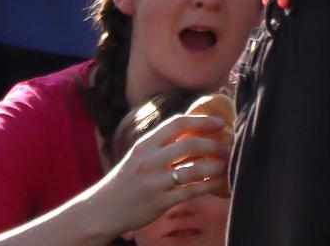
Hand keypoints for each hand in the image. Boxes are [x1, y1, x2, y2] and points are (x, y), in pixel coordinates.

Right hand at [94, 111, 229, 229]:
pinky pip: (191, 191)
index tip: (219, 122)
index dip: (201, 120)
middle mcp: (150, 161)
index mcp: (145, 144)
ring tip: (226, 163)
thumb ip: (161, 144)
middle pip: (190, 144)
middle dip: (213, 143)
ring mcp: (156, 182)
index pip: (177, 123)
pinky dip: (208, 185)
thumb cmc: (125, 180)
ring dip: (215, 165)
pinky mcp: (160, 202)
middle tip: (227, 145)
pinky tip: (218, 182)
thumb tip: (194, 131)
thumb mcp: (138, 155)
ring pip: (194, 169)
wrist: (103, 209)